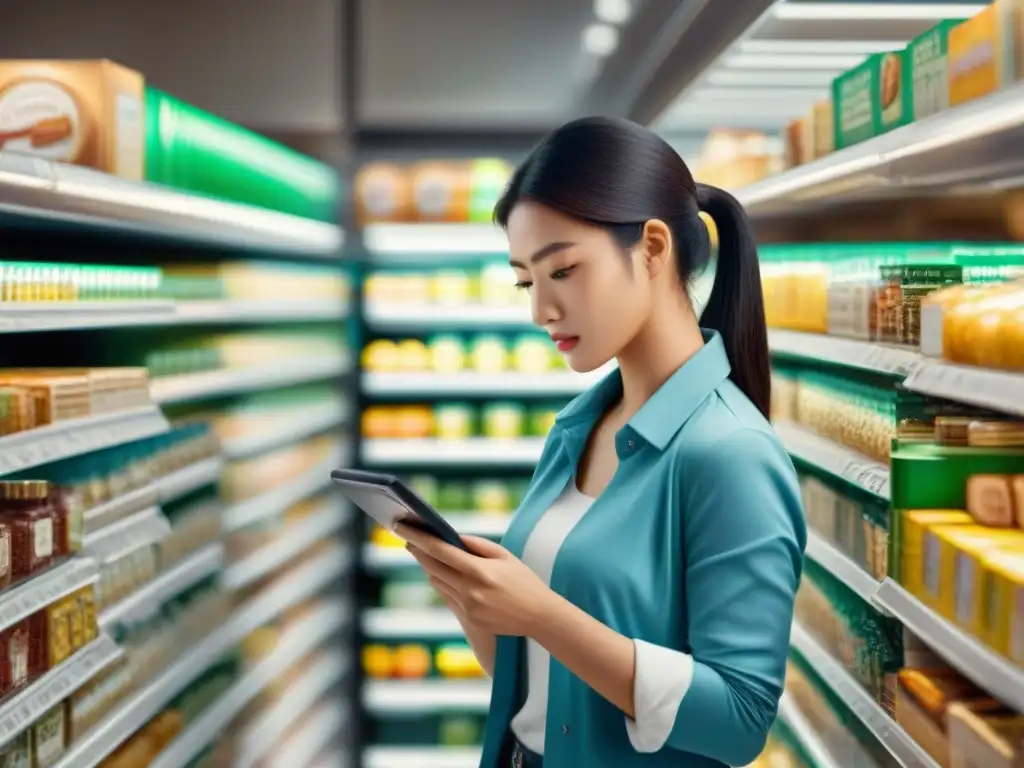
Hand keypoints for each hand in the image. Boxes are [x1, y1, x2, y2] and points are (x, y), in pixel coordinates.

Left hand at [394, 523, 555, 636]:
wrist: (539, 616)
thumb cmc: (524, 580)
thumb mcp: (505, 555)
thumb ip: (477, 544)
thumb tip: (452, 536)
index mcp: (479, 571)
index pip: (440, 551)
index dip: (418, 537)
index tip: (402, 526)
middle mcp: (469, 590)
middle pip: (432, 567)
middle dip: (417, 551)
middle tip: (407, 537)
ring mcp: (467, 607)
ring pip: (437, 582)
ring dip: (429, 567)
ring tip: (423, 552)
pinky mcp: (469, 619)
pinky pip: (447, 596)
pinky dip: (442, 582)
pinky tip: (441, 573)